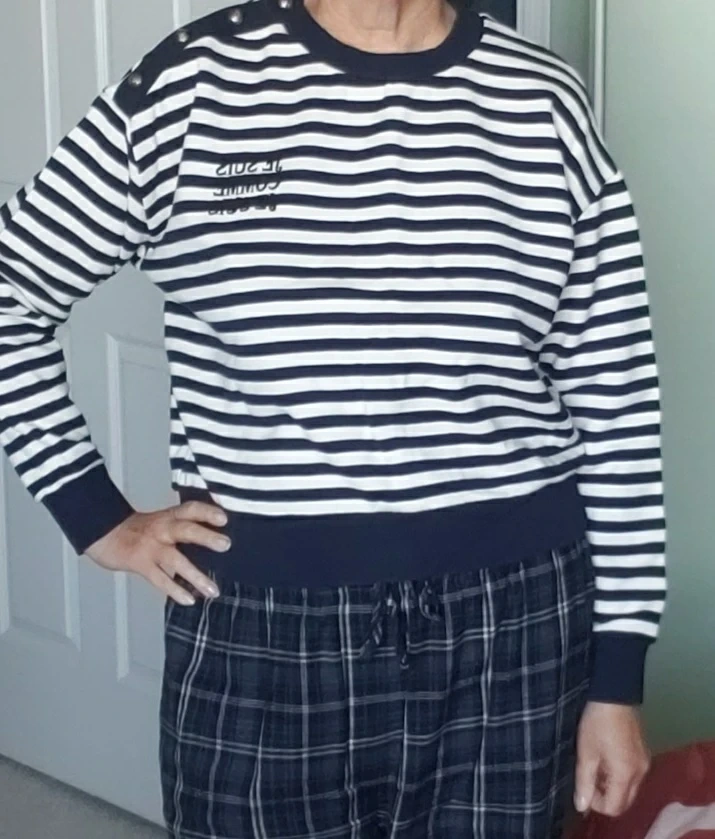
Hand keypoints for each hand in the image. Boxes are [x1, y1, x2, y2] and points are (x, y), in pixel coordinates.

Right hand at [85, 501, 230, 604]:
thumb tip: (215, 538)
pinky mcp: (140, 563)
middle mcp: (162, 529)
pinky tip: (189, 599)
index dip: (207, 511)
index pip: (191, 509)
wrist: (104, 533)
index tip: (224, 518)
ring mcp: (151, 547)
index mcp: (169, 516)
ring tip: (213, 590)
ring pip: (175, 559)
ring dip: (196, 575)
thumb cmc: (139, 529)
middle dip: (206, 537)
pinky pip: (160, 579)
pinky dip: (175, 590)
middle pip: (185, 529)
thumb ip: (185, 526)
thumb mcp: (163, 520)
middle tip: (226, 545)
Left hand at [575, 702, 650, 817]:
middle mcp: (641, 773)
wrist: (615, 694)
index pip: (615, 808)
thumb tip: (582, 807)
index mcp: (626, 775)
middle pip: (625, 802)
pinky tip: (606, 759)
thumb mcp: (586, 752)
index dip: (596, 804)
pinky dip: (620, 776)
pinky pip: (633, 776)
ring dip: (612, 787)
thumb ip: (584, 782)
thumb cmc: (597, 723)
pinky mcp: (644, 753)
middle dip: (606, 798)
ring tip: (596, 767)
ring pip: (630, 789)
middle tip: (589, 779)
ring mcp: (645, 763)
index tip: (584, 787)